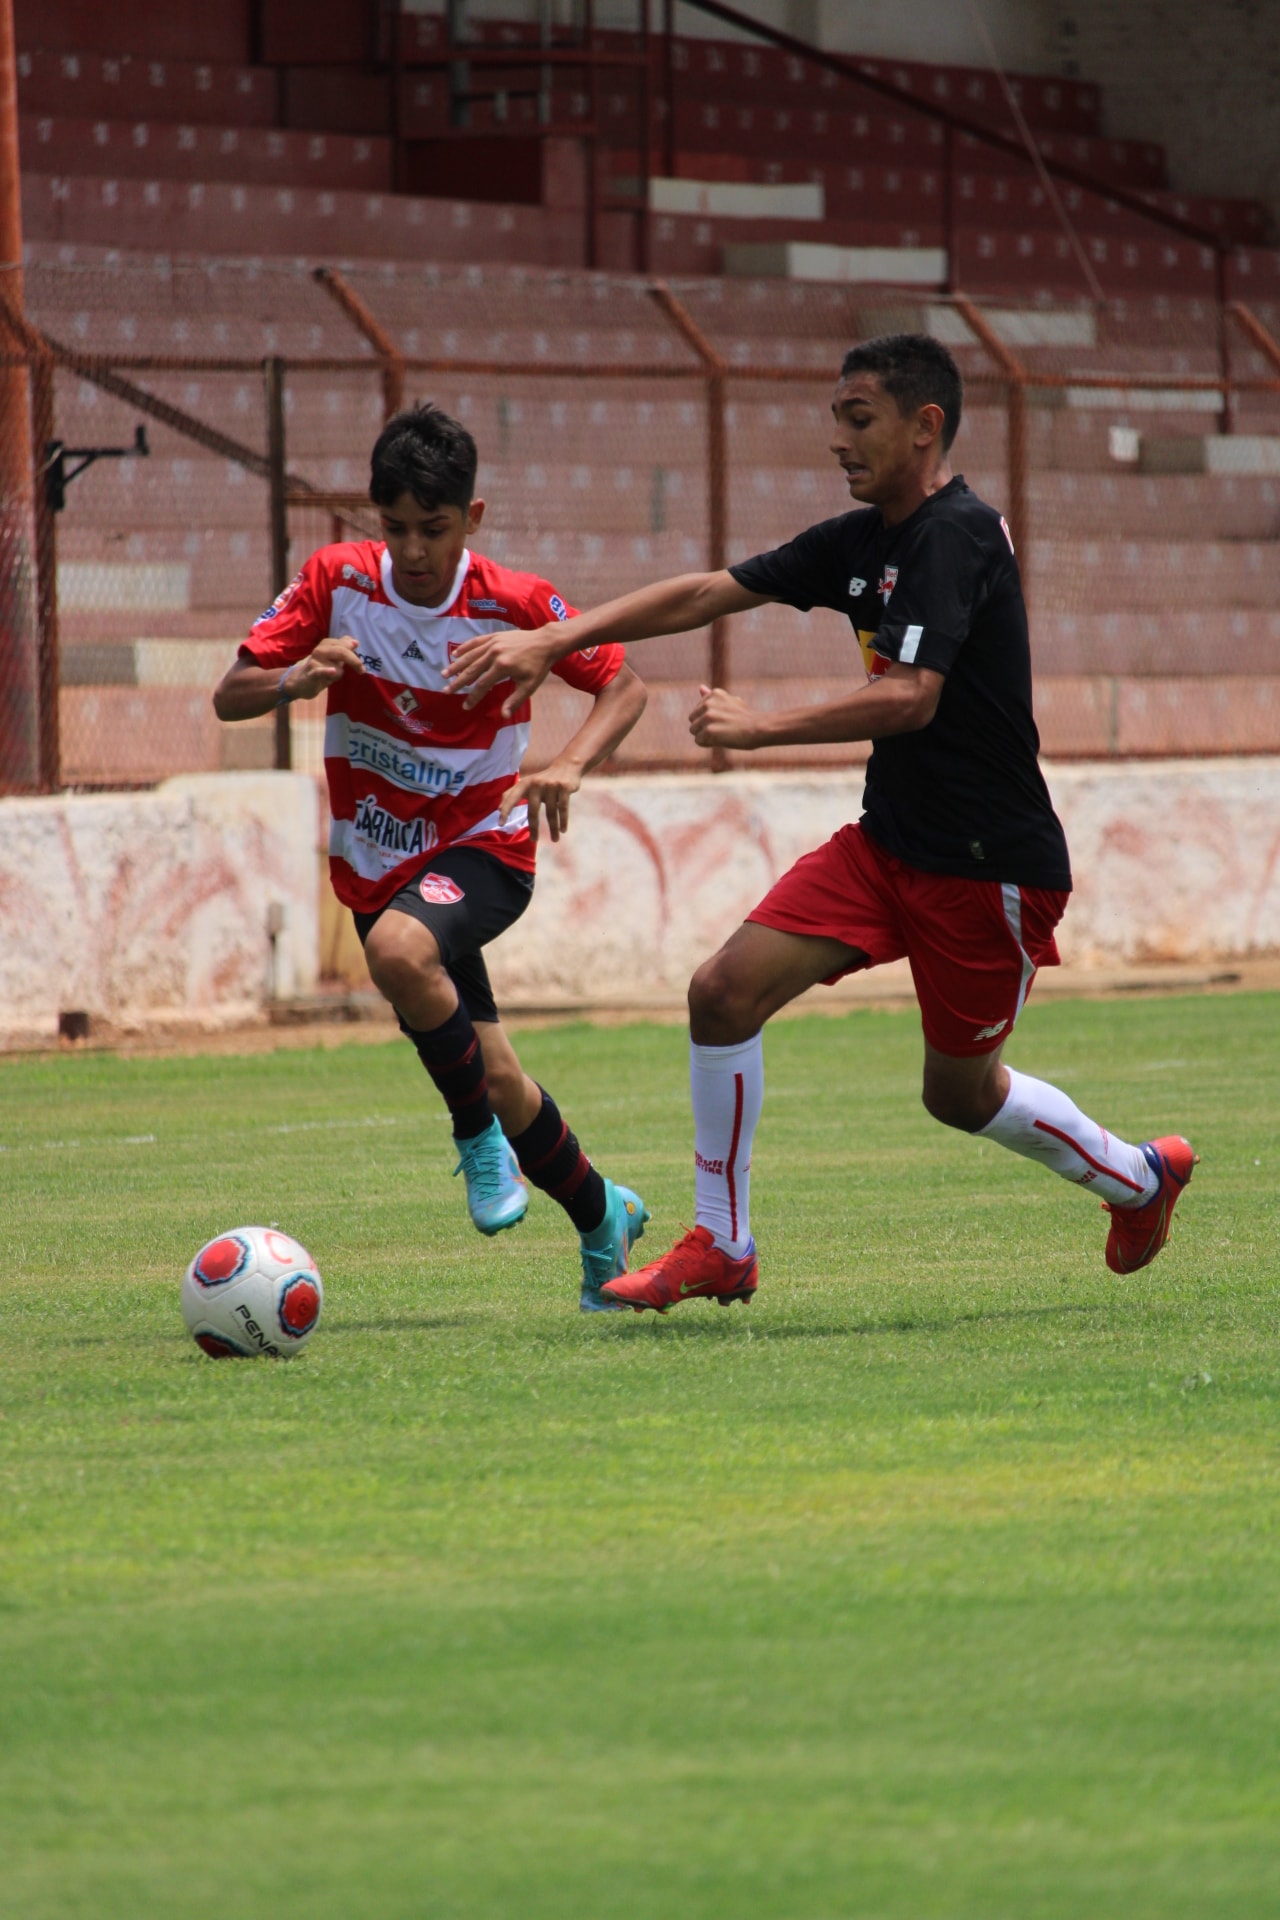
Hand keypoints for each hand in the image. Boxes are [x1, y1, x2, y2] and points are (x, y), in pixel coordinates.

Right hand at [282, 635, 365, 700]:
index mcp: (325, 644)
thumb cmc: (319, 668)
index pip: (343, 644)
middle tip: (361, 670)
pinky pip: (320, 671)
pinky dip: (326, 671)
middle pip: (341, 651)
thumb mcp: (332, 657)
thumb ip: (342, 648)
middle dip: (354, 660)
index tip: (360, 662)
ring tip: (331, 676)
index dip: (353, 652)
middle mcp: (320, 650)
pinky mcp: (311, 674)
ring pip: (336, 665)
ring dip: (338, 673)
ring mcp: (315, 661)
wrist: (299, 681)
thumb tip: (355, 641)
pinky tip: (332, 671)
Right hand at [445, 625, 559, 717]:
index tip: (465, 706)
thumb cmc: (538, 666)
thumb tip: (503, 715)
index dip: (473, 697)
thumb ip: (515, 700)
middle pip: (472, 671)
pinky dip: (465, 648)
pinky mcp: (494, 636)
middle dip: (458, 682)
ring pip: (470, 656)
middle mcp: (494, 654)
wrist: (546, 642)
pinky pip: (476, 642)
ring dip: (456, 666)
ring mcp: (493, 643)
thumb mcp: (529, 686)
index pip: (482, 685)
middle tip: (446, 691)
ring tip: (444, 674)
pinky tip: (455, 654)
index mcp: (502, 667)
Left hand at [498, 757, 583, 842]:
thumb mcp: (527, 784)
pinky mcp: (564, 788)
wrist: (566, 766)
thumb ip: (512, 794)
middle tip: (534, 841)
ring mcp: (551, 785)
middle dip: (534, 828)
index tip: (500, 824)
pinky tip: (563, 830)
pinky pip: (562, 808)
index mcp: (525, 784)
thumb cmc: (542, 780)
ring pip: (551, 812)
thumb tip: (499, 808)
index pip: (512, 797)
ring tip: (555, 839)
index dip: (506, 810)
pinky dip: (563, 821)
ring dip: (553, 828)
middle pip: (533, 811)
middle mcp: (536, 784)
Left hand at [689, 684, 761, 750]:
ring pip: (694, 731)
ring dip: (705, 736)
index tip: (724, 720)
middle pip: (693, 721)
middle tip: (722, 728)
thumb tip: (700, 687)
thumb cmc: (745, 717)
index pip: (697, 711)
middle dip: (703, 727)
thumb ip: (711, 696)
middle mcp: (708, 703)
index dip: (709, 719)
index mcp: (713, 694)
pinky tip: (721, 740)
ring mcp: (708, 717)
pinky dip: (708, 744)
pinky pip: (699, 741)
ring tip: (722, 733)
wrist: (758, 729)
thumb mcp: (729, 701)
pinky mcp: (709, 731)